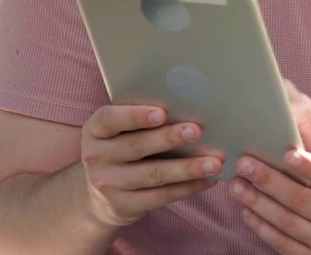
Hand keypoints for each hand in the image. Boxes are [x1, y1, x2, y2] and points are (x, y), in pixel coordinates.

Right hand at [79, 104, 221, 226]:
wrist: (97, 196)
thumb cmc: (120, 148)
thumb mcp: (118, 131)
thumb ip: (141, 118)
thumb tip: (187, 105)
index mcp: (95, 131)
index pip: (110, 119)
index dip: (135, 115)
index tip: (162, 113)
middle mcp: (97, 157)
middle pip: (136, 146)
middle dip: (169, 138)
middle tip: (197, 131)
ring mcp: (109, 184)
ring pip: (153, 174)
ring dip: (187, 168)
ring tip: (214, 162)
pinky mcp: (124, 206)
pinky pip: (161, 196)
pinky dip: (188, 188)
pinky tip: (208, 180)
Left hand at [231, 150, 310, 253]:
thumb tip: (291, 153)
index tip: (289, 152)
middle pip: (301, 201)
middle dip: (269, 181)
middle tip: (245, 164)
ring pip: (286, 223)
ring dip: (257, 203)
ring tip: (237, 185)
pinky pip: (282, 244)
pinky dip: (262, 227)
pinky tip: (247, 212)